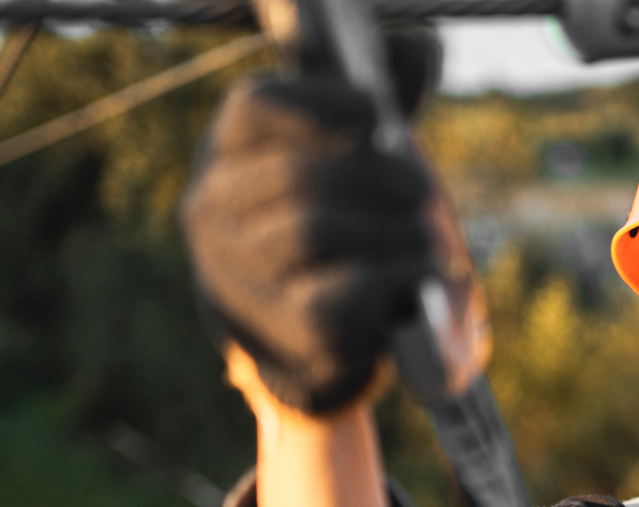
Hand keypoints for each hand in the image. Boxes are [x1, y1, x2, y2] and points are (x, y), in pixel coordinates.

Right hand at [182, 30, 439, 413]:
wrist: (309, 330)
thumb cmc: (329, 222)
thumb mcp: (342, 155)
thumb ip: (377, 97)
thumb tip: (424, 45)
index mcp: (223, 155)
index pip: (255, 106)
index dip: (325, 101)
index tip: (376, 114)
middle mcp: (213, 213)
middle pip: (299, 174)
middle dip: (377, 176)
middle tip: (419, 189)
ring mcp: (239, 276)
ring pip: (317, 231)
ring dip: (393, 229)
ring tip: (425, 236)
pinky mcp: (282, 329)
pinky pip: (342, 294)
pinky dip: (396, 276)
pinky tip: (418, 273)